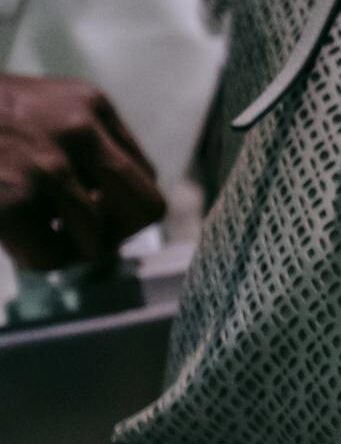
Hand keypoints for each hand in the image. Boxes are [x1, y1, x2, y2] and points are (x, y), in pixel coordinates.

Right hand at [0, 74, 165, 270]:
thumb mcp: (41, 108)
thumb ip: (85, 144)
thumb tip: (122, 206)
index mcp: (90, 104)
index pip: (143, 175)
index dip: (121, 204)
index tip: (95, 212)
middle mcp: (78, 130)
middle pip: (144, 209)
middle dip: (116, 233)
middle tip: (82, 237)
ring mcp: (47, 166)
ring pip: (96, 242)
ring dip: (67, 247)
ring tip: (36, 230)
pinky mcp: (13, 201)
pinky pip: (52, 258)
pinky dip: (36, 259)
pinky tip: (15, 238)